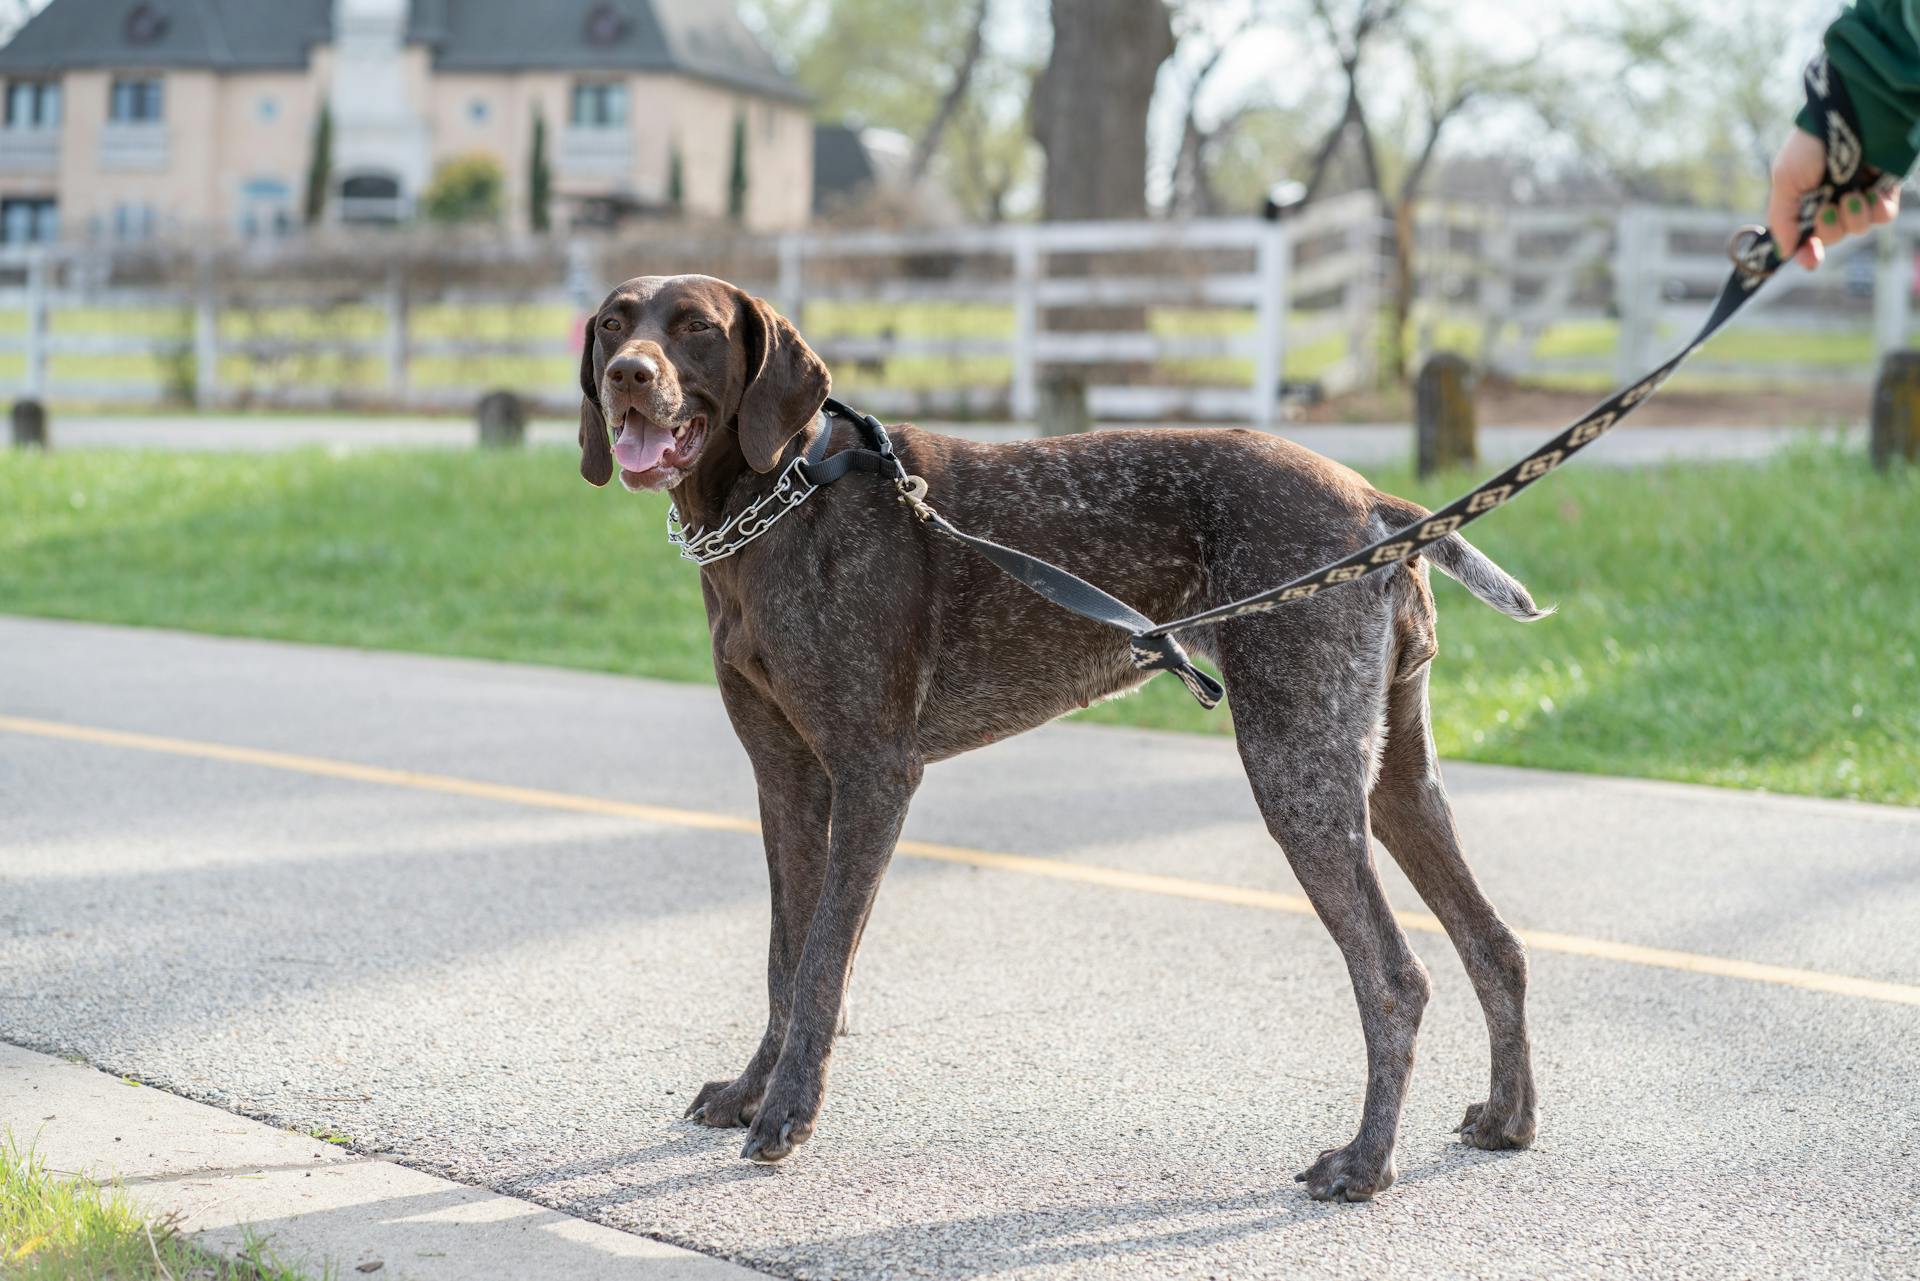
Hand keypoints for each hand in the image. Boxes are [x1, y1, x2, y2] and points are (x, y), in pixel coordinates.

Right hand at [1767, 127, 1898, 269]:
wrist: (1850, 121)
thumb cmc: (1810, 147)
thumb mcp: (1784, 181)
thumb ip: (1782, 220)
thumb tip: (1784, 252)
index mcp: (1805, 201)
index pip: (1805, 237)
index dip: (1807, 252)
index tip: (1811, 258)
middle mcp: (1831, 201)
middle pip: (1832, 236)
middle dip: (1830, 228)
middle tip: (1828, 208)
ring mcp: (1859, 196)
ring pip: (1857, 228)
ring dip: (1853, 216)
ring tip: (1853, 194)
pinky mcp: (1884, 190)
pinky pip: (1883, 216)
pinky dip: (1877, 210)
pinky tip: (1872, 195)